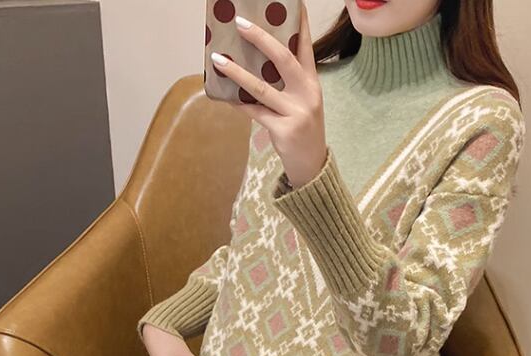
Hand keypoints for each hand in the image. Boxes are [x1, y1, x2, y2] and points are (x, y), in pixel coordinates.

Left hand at [210, 2, 326, 188]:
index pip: (305, 47)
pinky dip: (238, 103)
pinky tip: (224, 95)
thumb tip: (256, 61)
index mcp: (312, 83)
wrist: (312, 165)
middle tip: (240, 23)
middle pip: (283, 59)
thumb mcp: (303, 102)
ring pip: (261, 87)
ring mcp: (296, 113)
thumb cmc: (302, 128)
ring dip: (236, 72)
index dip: (299, 24)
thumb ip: (288, 83)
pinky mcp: (283, 130)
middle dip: (260, 38)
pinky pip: (254, 112)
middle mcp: (307, 94)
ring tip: (217, 59)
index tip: (293, 3)